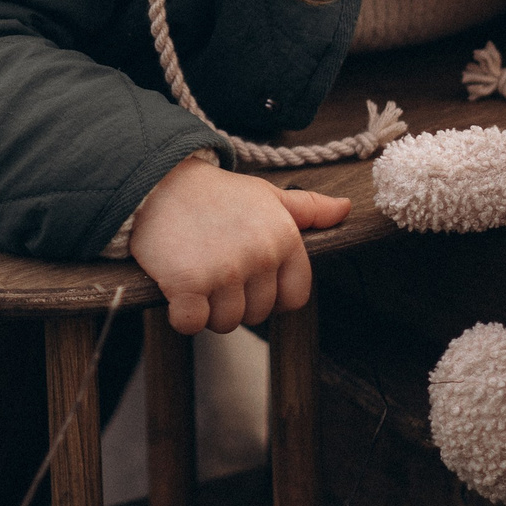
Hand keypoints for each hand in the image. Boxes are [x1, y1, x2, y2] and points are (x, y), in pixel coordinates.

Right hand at [129, 156, 350, 334]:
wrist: (159, 181)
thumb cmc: (216, 193)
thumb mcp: (265, 194)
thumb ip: (308, 208)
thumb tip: (345, 209)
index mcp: (284, 238)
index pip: (294, 297)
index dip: (271, 295)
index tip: (249, 279)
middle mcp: (260, 256)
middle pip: (257, 314)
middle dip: (235, 300)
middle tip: (215, 267)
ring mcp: (224, 271)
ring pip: (225, 322)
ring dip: (208, 308)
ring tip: (196, 272)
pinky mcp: (188, 285)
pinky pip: (192, 324)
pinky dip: (181, 314)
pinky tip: (176, 287)